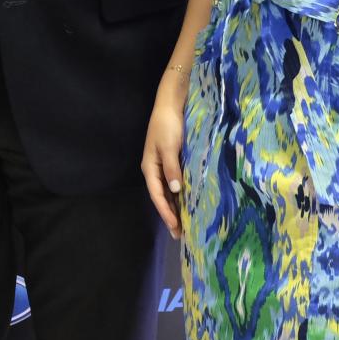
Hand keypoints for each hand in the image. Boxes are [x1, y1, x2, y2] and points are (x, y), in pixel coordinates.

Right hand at [141, 81, 186, 237]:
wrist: (170, 105)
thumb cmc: (167, 125)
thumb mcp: (169, 147)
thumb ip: (172, 169)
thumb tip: (176, 191)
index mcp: (150, 168)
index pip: (157, 196)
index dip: (166, 212)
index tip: (175, 227)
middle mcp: (155, 170)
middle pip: (161, 197)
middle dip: (170, 215)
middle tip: (180, 234)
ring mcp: (163, 166)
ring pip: (168, 192)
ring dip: (175, 207)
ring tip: (185, 224)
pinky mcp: (173, 161)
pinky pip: (175, 183)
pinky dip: (180, 195)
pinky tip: (188, 202)